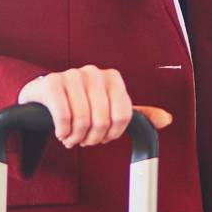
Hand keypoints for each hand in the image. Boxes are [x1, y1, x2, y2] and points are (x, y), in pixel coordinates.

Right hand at [17, 66, 172, 148]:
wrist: (45, 96)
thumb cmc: (81, 103)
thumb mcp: (109, 107)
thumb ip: (136, 115)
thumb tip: (167, 120)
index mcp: (112, 77)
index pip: (123, 116)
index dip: (112, 135)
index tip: (102, 138)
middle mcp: (94, 72)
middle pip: (102, 120)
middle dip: (92, 138)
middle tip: (84, 140)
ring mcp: (72, 75)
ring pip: (82, 119)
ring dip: (76, 137)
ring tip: (71, 138)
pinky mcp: (52, 83)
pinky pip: (63, 115)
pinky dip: (63, 131)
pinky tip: (61, 132)